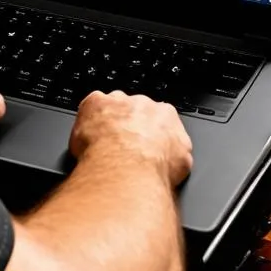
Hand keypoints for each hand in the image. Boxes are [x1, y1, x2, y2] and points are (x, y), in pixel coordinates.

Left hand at [69, 90, 192, 187]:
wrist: (129, 169)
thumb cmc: (154, 169)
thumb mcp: (182, 163)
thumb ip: (175, 150)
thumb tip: (170, 156)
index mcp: (166, 115)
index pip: (159, 117)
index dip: (149, 133)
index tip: (143, 145)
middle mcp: (143, 103)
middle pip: (133, 110)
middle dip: (128, 126)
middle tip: (121, 148)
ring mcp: (118, 102)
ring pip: (111, 107)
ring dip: (107, 122)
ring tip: (103, 146)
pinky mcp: (95, 102)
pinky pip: (90, 106)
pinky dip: (87, 120)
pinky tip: (88, 137)